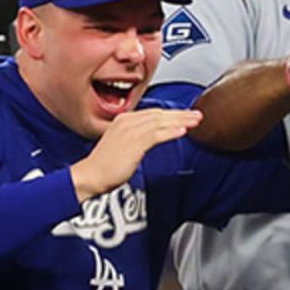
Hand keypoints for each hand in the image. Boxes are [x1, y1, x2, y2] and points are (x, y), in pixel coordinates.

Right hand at [72, 108, 202, 199]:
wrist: (91, 175)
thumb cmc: (105, 166)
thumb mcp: (122, 146)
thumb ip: (136, 139)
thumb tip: (151, 139)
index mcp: (124, 120)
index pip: (153, 113)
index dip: (171, 114)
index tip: (186, 116)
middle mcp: (127, 122)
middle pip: (159, 115)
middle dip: (180, 114)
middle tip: (198, 115)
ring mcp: (130, 131)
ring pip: (160, 122)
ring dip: (180, 121)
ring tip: (196, 121)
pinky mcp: (133, 143)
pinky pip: (155, 135)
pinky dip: (170, 132)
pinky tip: (182, 131)